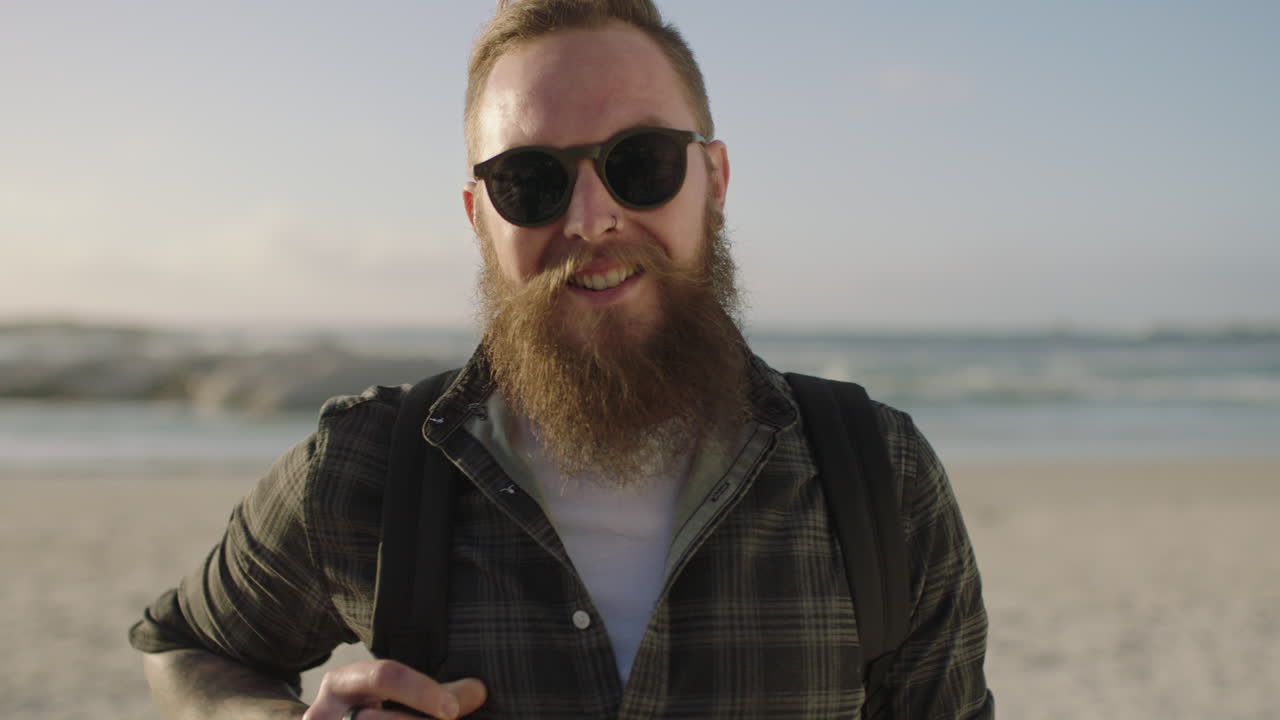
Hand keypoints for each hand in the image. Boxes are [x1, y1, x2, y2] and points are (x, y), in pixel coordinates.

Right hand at [302, 659, 486, 719]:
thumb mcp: (393, 695)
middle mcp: (322, 714)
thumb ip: (436, 693)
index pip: (383, 676)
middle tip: (452, 719)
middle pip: (378, 719)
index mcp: (341, 682)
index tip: (453, 710)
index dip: (421, 691)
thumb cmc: (370, 710)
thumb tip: (478, 690)